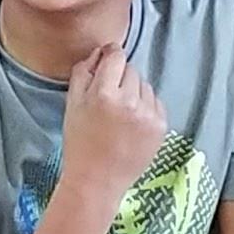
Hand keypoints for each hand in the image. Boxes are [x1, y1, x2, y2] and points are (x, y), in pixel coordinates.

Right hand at [59, 43, 172, 211]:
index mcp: (104, 93)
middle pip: (131, 70)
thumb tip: (101, 52)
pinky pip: (155, 103)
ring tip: (121, 114)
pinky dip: (146, 108)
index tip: (108, 60)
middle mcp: (130, 101)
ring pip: (145, 86)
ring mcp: (148, 115)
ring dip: (134, 93)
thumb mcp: (72, 104)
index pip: (116, 56)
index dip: (111, 55)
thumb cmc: (80, 143)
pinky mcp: (161, 127)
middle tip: (109, 98)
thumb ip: (83, 72)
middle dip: (120, 78)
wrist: (97, 181)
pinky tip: (132, 124)